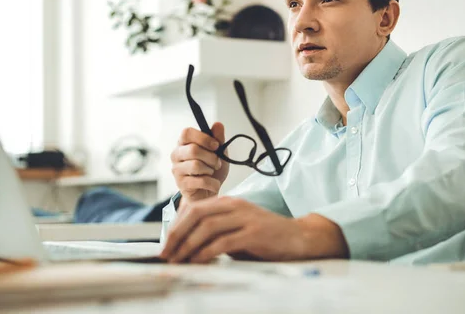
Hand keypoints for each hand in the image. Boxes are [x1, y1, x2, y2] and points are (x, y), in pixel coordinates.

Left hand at [160, 197, 348, 263]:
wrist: (298, 237)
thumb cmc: (264, 237)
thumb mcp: (236, 229)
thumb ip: (215, 233)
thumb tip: (186, 246)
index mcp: (227, 202)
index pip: (193, 208)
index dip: (176, 226)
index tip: (166, 245)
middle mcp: (234, 205)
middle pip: (196, 214)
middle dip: (177, 235)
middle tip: (166, 254)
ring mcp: (245, 217)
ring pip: (207, 227)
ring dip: (188, 245)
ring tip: (178, 260)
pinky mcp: (254, 233)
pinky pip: (223, 242)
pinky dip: (206, 252)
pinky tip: (198, 261)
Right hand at [170, 122, 229, 205]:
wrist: (210, 192)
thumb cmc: (212, 170)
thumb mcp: (219, 153)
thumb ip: (218, 139)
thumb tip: (218, 124)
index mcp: (184, 143)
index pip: (186, 133)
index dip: (203, 138)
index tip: (216, 145)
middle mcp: (177, 155)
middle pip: (193, 149)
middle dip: (211, 157)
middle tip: (217, 163)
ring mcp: (177, 170)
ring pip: (196, 165)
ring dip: (211, 170)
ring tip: (212, 173)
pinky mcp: (181, 184)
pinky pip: (200, 180)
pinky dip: (212, 182)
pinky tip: (212, 184)